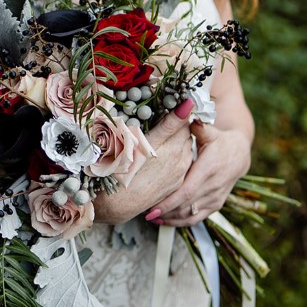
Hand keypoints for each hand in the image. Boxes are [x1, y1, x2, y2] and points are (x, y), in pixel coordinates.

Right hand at [92, 99, 195, 224]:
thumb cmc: (123, 168)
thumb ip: (169, 123)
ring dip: (172, 146)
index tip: (161, 113)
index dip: (173, 115)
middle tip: (155, 128)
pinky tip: (154, 163)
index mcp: (177, 146)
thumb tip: (189, 102)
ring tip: (153, 146)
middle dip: (173, 131)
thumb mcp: (144, 140)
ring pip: (181, 152)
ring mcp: (179, 175)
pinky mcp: (173, 187)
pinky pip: (177, 168)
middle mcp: (182, 161)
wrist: (117, 203)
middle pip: (184, 137)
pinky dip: (170, 162)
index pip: (184, 121)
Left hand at [147, 123, 250, 226]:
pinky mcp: (215, 205)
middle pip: (186, 205)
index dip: (169, 201)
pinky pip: (197, 218)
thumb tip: (185, 109)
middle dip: (165, 212)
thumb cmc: (219, 141)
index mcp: (209, 168)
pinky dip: (180, 222)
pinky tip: (164, 220)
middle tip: (145, 213)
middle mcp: (214, 186)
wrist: (240, 155)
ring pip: (191, 215)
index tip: (152, 207)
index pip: (187, 190)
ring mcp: (216, 197)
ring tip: (151, 218)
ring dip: (170, 219)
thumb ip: (197, 126)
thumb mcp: (210, 131)